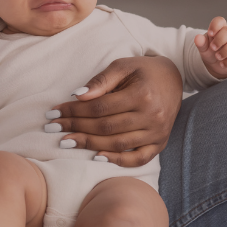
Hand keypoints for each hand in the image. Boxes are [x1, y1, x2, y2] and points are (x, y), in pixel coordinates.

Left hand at [45, 55, 181, 166]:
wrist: (173, 78)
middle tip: (53, 128)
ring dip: (89, 144)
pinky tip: (97, 157)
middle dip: (76, 127)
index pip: (100, 107)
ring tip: (66, 141)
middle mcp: (152, 116)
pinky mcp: (160, 143)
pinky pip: (139, 158)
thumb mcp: (123, 66)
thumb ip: (102, 80)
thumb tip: (78, 96)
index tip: (54, 112)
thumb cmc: (143, 70)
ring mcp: (157, 132)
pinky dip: (118, 161)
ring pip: (118, 144)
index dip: (74, 111)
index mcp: (142, 95)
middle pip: (106, 127)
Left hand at [194, 17, 226, 78]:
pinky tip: (222, 64)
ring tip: (217, 57)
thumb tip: (197, 38)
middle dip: (220, 40)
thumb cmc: (211, 52)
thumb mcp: (204, 48)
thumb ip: (201, 43)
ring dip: (225, 51)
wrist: (216, 65)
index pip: (220, 21)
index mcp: (219, 29)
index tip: (210, 34)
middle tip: (212, 48)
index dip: (215, 25)